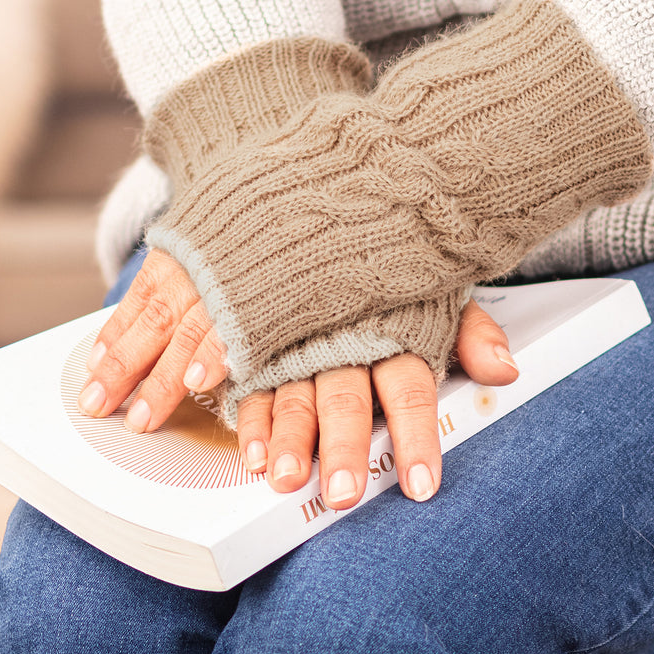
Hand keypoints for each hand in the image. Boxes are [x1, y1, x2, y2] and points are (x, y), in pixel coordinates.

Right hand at [79, 249, 517, 504]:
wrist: (323, 159)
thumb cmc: (382, 234)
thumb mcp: (431, 275)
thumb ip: (467, 326)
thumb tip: (509, 371)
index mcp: (383, 313)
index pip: (408, 381)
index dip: (418, 434)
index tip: (420, 486)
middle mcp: (330, 315)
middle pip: (337, 391)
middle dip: (339, 446)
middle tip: (333, 494)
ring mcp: (274, 299)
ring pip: (270, 373)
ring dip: (267, 428)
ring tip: (266, 469)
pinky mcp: (218, 280)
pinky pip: (192, 331)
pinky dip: (172, 370)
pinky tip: (144, 403)